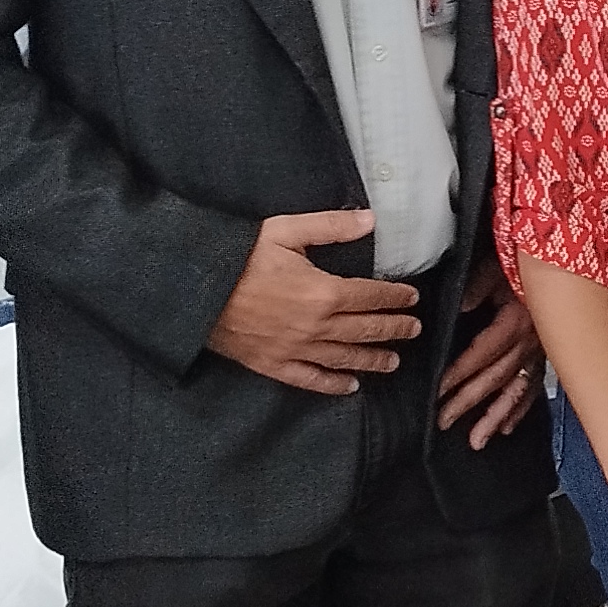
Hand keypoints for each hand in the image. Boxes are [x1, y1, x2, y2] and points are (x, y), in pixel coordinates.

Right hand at [206, 209, 419, 394]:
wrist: (193, 289)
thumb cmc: (239, 256)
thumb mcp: (286, 231)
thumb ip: (331, 226)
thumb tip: (371, 219)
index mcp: (324, 292)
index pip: (372, 296)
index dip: (395, 297)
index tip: (412, 298)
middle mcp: (316, 326)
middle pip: (366, 330)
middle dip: (394, 329)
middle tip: (414, 330)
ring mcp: (296, 349)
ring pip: (345, 358)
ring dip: (373, 360)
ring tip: (393, 361)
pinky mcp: (274, 365)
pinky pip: (310, 379)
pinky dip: (333, 385)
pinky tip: (350, 387)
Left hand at [436, 265, 542, 447]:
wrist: (570, 261)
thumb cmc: (531, 261)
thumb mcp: (500, 265)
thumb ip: (477, 287)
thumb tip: (457, 307)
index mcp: (516, 321)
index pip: (481, 354)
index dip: (459, 373)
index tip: (438, 390)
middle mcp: (531, 341)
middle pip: (496, 378)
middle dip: (469, 402)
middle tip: (444, 421)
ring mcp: (543, 351)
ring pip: (517, 390)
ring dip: (495, 417)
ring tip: (477, 440)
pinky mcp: (550, 354)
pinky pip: (536, 386)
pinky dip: (521, 408)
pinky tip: (508, 426)